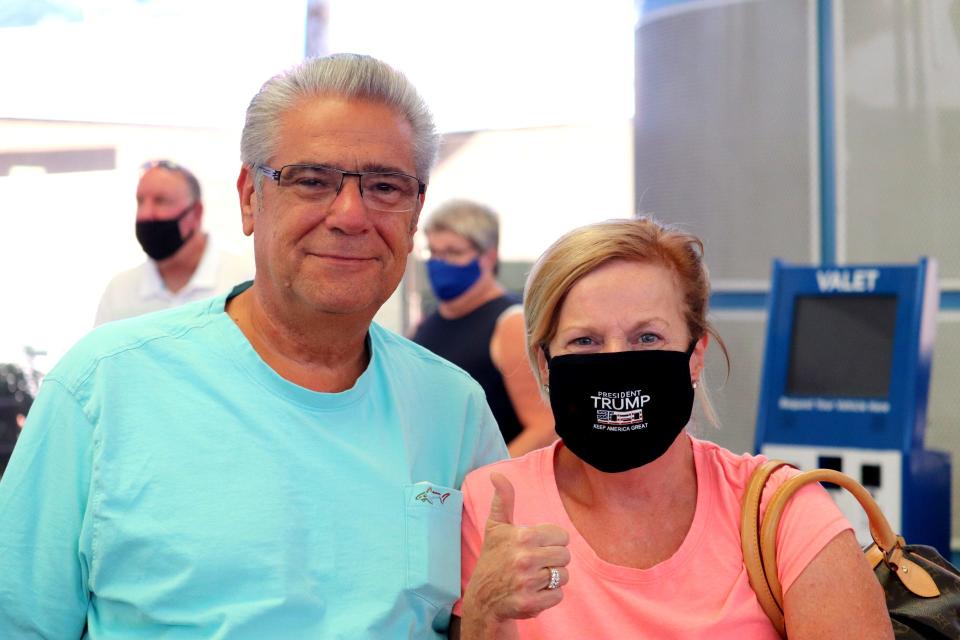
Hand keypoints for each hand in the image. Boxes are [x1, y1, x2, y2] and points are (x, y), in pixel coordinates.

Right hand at [461, 472, 570, 635]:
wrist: (482, 599)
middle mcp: (525, 558)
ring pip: (563, 577)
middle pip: (565, 557)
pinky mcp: (531, 604)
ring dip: (552, 579)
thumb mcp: (496, 528)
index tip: (537, 547)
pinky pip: (558, 596)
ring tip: (533, 578)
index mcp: (522, 536)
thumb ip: (503, 500)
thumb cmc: (493, 558)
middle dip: (553, 560)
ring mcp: (528, 583)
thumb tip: (496, 474)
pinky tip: (532, 592)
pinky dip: (548, 597)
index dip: (552, 542)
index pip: (562, 536)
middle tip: (535, 564)